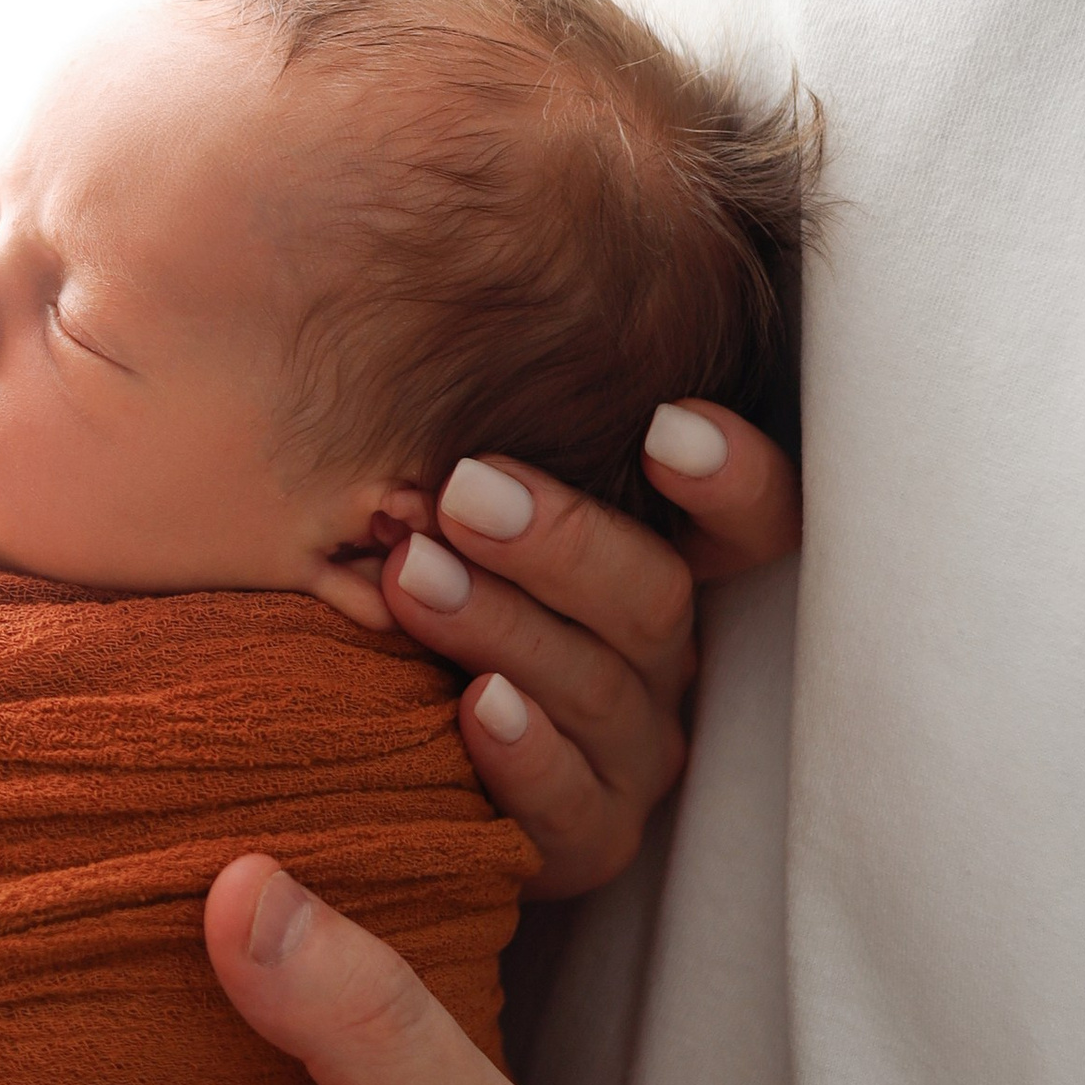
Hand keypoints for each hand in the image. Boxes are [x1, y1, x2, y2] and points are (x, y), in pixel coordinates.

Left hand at [379, 397, 799, 895]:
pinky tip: (473, 707)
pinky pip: (573, 811)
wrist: (335, 750)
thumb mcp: (433, 499)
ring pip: (606, 693)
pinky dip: (524, 755)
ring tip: (419, 579)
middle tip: (462, 492)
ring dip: (509, 627)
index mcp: (653, 564)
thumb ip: (466, 431)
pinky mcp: (579, 845)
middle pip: (657, 600)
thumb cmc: (391, 579)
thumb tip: (446, 240)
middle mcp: (660, 658)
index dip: (732, 477)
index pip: (750, 517)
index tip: (663, 427)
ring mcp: (628, 756)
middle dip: (563, 542)